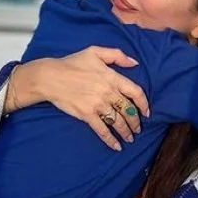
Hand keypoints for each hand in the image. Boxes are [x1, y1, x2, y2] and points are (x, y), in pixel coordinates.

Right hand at [11, 46, 149, 150]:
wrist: (51, 77)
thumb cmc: (72, 63)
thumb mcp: (95, 52)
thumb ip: (117, 55)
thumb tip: (134, 63)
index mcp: (112, 77)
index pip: (135, 92)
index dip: (144, 104)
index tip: (146, 112)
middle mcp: (108, 92)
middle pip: (128, 110)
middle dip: (135, 122)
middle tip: (138, 128)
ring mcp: (98, 105)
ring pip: (118, 122)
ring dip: (126, 132)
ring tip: (130, 138)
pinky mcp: (87, 115)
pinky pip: (102, 130)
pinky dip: (110, 140)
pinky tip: (116, 146)